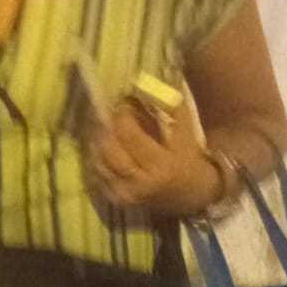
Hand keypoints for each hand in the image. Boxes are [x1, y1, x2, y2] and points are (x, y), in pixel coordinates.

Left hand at [87, 98, 220, 216]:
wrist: (191, 195)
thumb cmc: (188, 157)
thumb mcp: (186, 131)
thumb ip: (171, 107)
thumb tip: (146, 86)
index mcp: (161, 164)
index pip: (130, 135)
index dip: (122, 116)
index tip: (122, 104)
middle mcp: (141, 182)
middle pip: (110, 151)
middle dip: (104, 129)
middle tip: (105, 114)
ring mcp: (127, 194)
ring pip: (99, 164)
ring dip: (96, 142)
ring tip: (99, 127)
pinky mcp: (117, 201)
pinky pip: (97, 177)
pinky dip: (95, 160)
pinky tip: (98, 147)